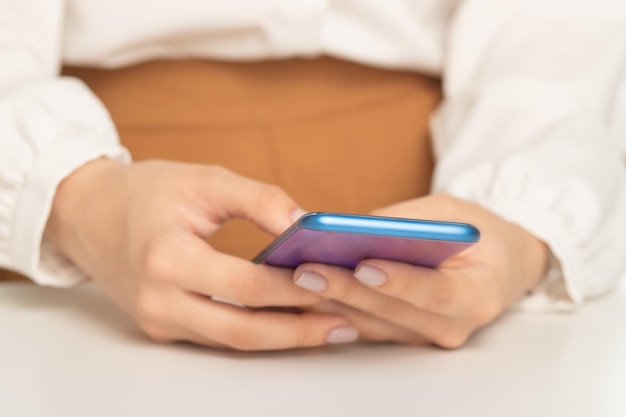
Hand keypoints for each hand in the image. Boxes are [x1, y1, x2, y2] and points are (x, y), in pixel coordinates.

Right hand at [45, 159, 357, 349]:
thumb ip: (258, 199)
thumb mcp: (205, 179)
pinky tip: (287, 321)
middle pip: (242, 330)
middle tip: (346, 325)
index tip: (336, 281)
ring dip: (282, 338)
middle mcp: (158, 300)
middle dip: (298, 332)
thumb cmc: (146, 191)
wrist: (88, 213)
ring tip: (328, 327)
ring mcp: (158, 321)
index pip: (245, 286)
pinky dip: (255, 332)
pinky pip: (217, 337)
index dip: (294, 287)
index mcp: (167, 259)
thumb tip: (306, 224)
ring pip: (232, 341)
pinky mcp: (161, 327)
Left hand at [293, 194, 548, 347]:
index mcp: (479, 293)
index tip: (363, 264)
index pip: (435, 292)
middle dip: (346, 289)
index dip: (398, 281)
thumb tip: (348, 229)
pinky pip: (368, 325)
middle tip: (305, 269)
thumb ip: (406, 222)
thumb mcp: (450, 212)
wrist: (501, 265)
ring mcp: (429, 336)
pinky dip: (338, 308)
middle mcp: (455, 325)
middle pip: (392, 311)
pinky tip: (307, 290)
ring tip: (296, 277)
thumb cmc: (478, 233)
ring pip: (372, 322)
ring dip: (332, 301)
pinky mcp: (408, 336)